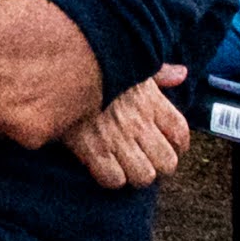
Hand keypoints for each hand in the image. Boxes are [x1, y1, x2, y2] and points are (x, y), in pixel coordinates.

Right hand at [63, 67, 194, 188]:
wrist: (58, 65)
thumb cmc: (95, 62)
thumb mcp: (130, 61)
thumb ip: (158, 72)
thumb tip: (181, 73)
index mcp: (151, 99)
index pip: (180, 133)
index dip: (178, 145)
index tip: (167, 144)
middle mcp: (138, 121)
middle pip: (167, 162)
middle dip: (157, 164)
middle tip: (143, 158)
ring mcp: (117, 137)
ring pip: (144, 176)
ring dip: (135, 174)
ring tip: (123, 165)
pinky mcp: (91, 148)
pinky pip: (114, 179)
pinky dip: (110, 177)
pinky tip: (102, 166)